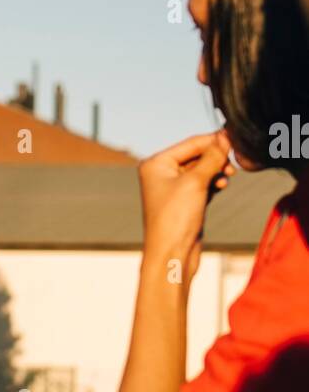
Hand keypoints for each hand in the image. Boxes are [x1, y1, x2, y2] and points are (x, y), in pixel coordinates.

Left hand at [138, 130, 233, 275]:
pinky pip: (203, 183)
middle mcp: (161, 174)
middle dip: (216, 157)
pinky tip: (223, 184)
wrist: (172, 255)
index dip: (214, 140)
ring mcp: (173, 188)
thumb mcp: (195, 182)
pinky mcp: (185, 202)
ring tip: (229, 175)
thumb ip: (211, 157)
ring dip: (217, 170)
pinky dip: (214, 182)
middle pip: (196, 155)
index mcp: (156, 163)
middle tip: (234, 161)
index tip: (236, 136)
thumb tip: (224, 137)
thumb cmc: (175, 219)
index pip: (190, 143)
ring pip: (202, 170)